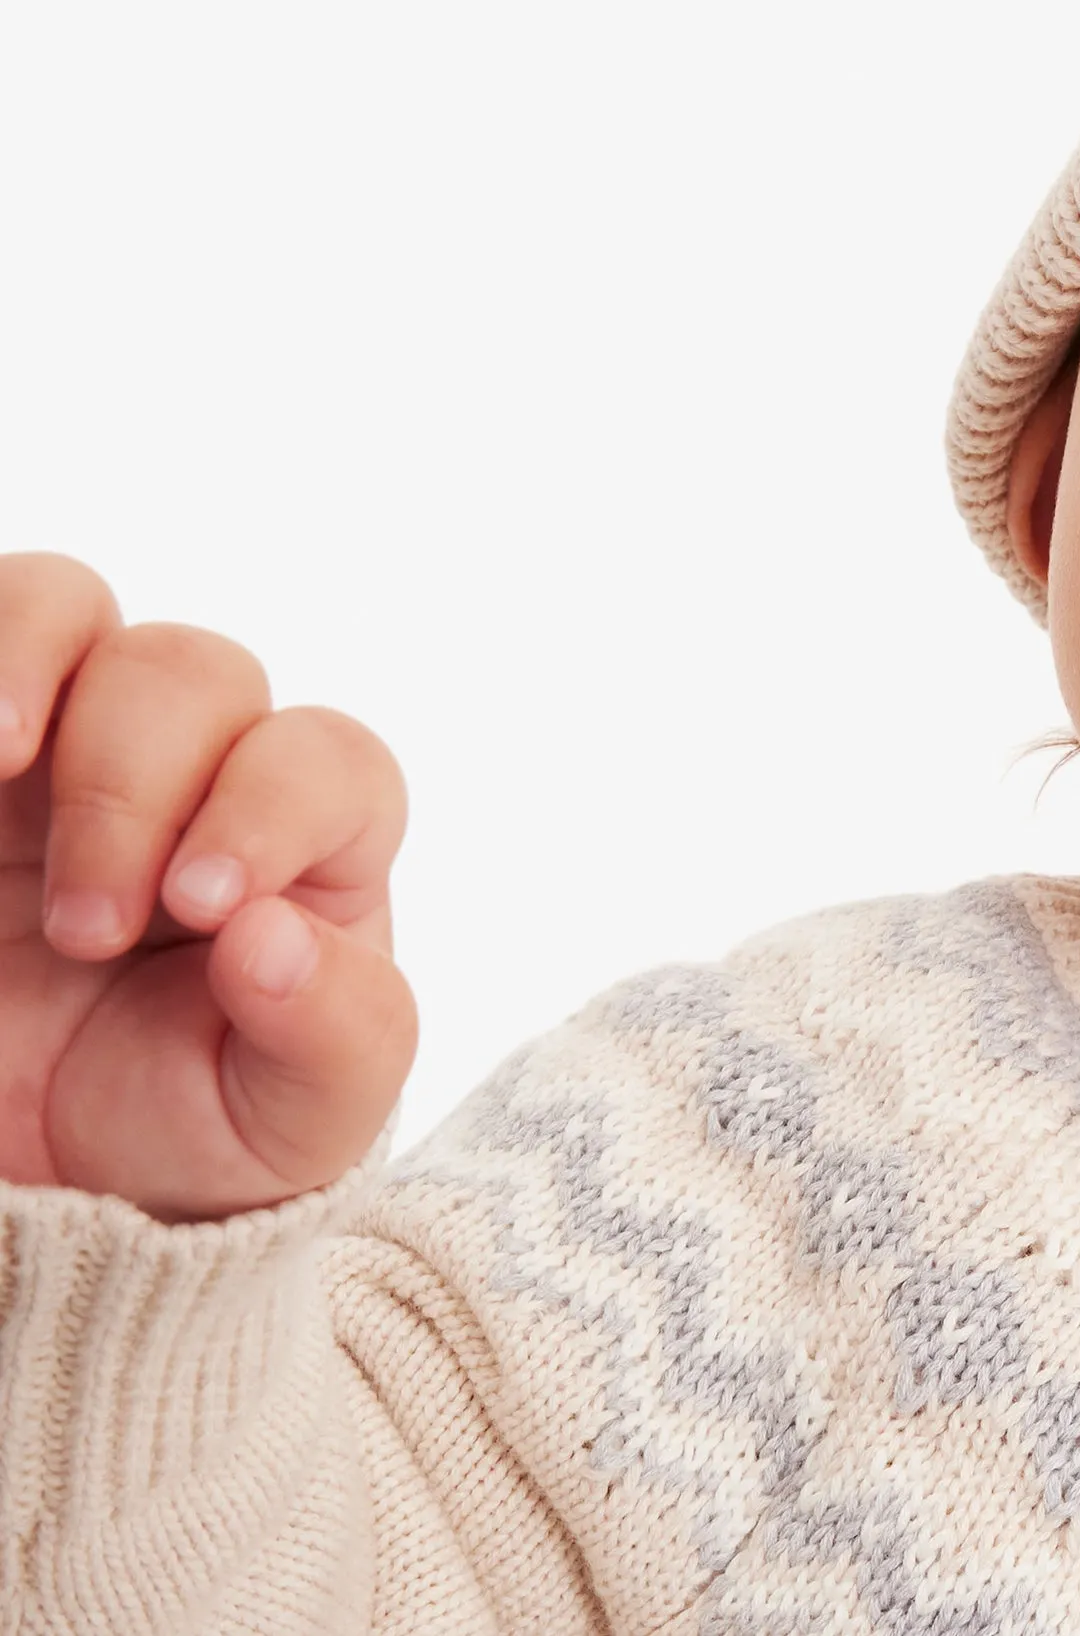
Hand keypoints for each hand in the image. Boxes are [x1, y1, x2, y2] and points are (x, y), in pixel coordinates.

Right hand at [0, 554, 416, 1219]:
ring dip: (36, 668)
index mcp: (305, 837)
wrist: (39, 1181)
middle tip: (84, 933)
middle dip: (134, 788)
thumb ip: (333, 1036)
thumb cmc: (187, 1124)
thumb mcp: (291, 1125)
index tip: (203, 908)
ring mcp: (63, 742)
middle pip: (197, 673)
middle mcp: (195, 763)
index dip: (271, 809)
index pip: (327, 758)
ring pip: (74, 609)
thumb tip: (278, 937)